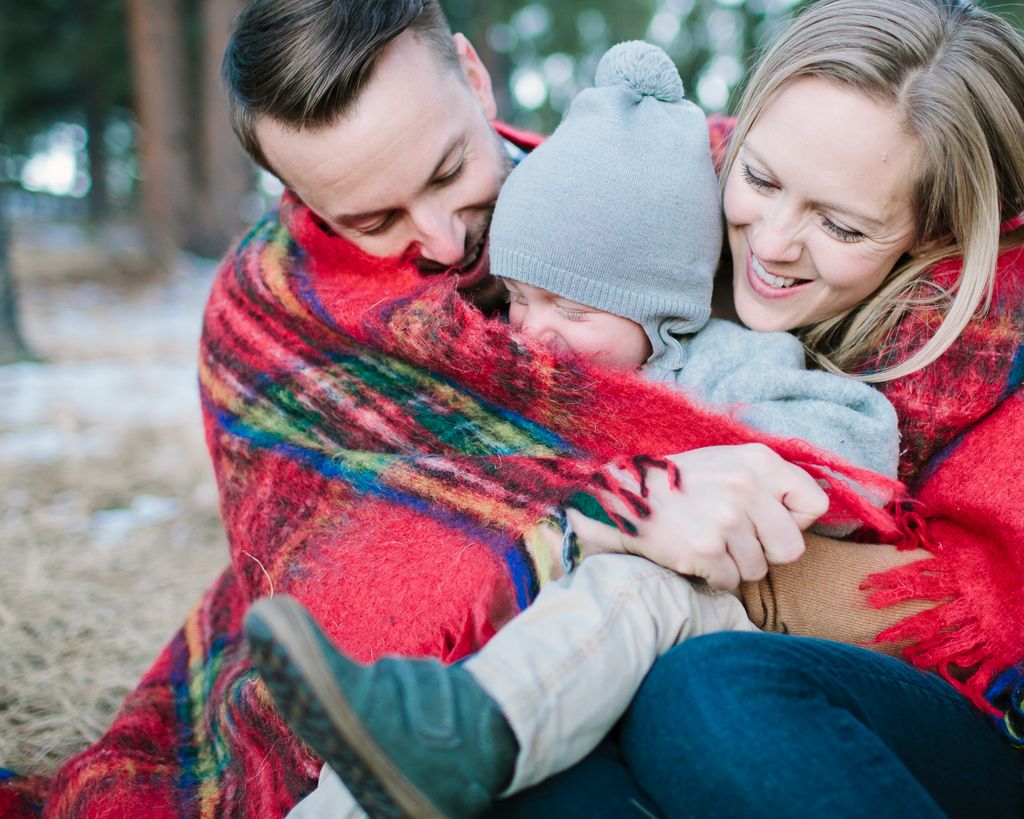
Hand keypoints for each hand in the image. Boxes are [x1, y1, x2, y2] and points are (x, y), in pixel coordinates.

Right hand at [566, 444, 827, 590]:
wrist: (625, 495)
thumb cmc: (684, 483)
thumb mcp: (730, 463)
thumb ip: (771, 481)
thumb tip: (814, 511)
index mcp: (758, 461)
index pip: (815, 504)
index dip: (795, 520)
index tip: (770, 518)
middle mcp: (746, 487)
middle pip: (791, 548)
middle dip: (766, 551)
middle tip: (736, 538)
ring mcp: (726, 520)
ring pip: (758, 570)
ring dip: (735, 564)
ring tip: (708, 540)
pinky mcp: (705, 549)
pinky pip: (731, 582)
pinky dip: (714, 576)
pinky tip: (694, 553)